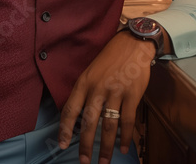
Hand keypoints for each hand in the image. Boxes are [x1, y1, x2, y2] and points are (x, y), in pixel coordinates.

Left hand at [58, 31, 156, 163]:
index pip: (71, 109)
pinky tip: (125, 148)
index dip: (66, 129)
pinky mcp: (132, 94)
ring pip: (108, 125)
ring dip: (105, 147)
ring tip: (103, 161)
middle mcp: (98, 88)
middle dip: (85, 145)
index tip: (63, 144)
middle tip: (84, 161)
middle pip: (89, 122)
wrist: (133, 44)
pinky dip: (126, 137)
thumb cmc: (109, 60)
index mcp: (84, 83)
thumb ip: (85, 93)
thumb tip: (80, 119)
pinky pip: (128, 121)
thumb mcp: (90, 72)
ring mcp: (116, 92)